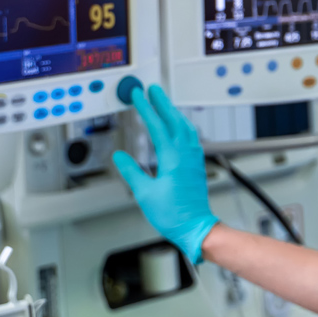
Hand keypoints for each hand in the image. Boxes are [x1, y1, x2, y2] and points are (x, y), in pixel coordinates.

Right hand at [113, 84, 216, 263]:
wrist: (196, 226)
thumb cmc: (173, 215)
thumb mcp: (144, 194)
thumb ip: (132, 172)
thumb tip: (120, 157)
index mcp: (172, 158)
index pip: (157, 126)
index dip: (146, 108)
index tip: (138, 95)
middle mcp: (186, 155)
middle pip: (174, 120)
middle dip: (162, 103)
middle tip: (153, 89)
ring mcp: (194, 159)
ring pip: (185, 127)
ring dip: (174, 112)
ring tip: (165, 103)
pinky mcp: (197, 165)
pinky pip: (191, 137)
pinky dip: (183, 125)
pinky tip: (180, 127)